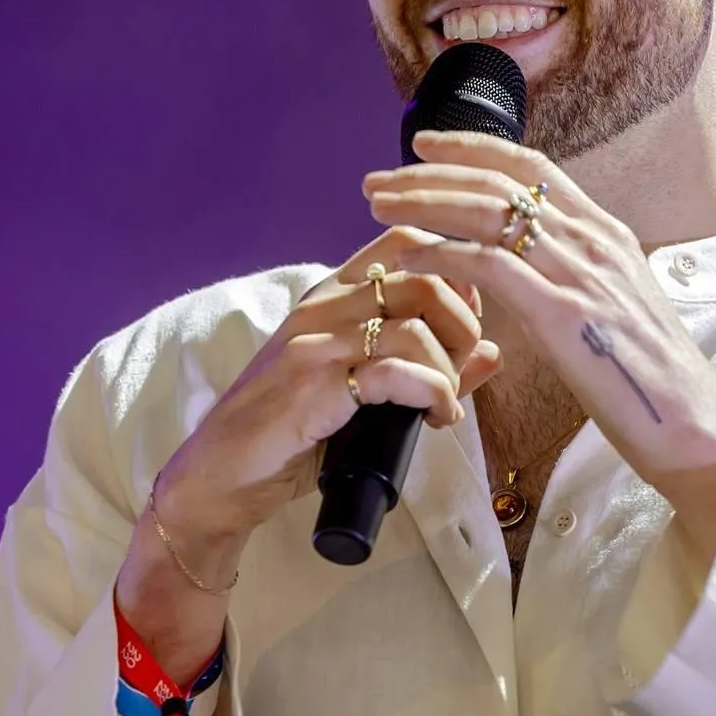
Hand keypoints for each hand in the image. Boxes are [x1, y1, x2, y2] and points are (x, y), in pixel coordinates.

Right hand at [155, 225, 499, 555]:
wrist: (221, 474)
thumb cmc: (290, 432)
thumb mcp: (363, 391)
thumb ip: (426, 367)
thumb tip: (493, 351)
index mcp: (331, 295)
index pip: (406, 241)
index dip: (456, 273)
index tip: (465, 324)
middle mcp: (323, 306)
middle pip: (426, 277)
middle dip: (465, 326)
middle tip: (460, 369)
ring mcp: (315, 342)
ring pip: (417, 325)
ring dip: (450, 369)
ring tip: (445, 404)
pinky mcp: (313, 384)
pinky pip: (396, 372)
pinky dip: (433, 396)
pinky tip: (436, 419)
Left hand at [363, 132, 715, 560]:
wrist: (695, 428)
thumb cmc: (648, 379)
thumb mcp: (611, 305)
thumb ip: (570, 273)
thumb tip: (524, 261)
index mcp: (605, 233)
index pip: (531, 166)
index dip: (473, 148)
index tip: (425, 145)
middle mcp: (593, 241)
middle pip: (498, 182)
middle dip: (430, 174)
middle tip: (377, 179)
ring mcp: (580, 273)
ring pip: (487, 213)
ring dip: (423, 204)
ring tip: (378, 206)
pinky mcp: (564, 314)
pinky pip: (489, 267)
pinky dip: (441, 255)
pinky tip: (407, 258)